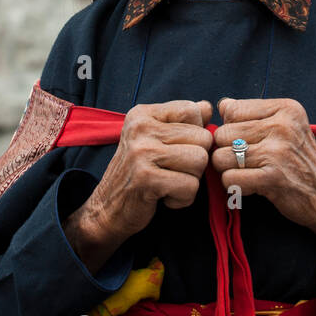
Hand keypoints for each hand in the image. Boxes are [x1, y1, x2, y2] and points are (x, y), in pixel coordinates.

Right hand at [65, 100, 212, 271]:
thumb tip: (208, 107)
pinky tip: (164, 197)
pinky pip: (191, 186)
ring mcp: (141, 152)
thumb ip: (182, 121)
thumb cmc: (139, 172)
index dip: (195, 134)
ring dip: (191, 180)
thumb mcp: (156, 139)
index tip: (175, 149)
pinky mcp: (146, 179)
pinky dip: (183, 198)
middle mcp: (140, 128)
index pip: (193, 110)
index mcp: (143, 114)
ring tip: (168, 183)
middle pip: (203, 138)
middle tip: (171, 171)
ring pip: (200, 161)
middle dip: (195, 161)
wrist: (107, 209)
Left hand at [209, 97, 315, 252]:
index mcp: (286, 108)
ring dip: (228, 170)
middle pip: (223, 134)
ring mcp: (278, 152)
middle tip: (247, 162)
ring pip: (221, 157)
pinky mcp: (272, 178)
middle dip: (227, 151)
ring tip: (248, 173)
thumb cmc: (300, 161)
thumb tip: (221, 105)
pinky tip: (250, 186)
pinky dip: (234, 186)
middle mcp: (282, 125)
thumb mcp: (286, 127)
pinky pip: (229, 179)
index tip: (249, 142)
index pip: (231, 110)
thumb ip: (253, 114)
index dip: (232, 128)